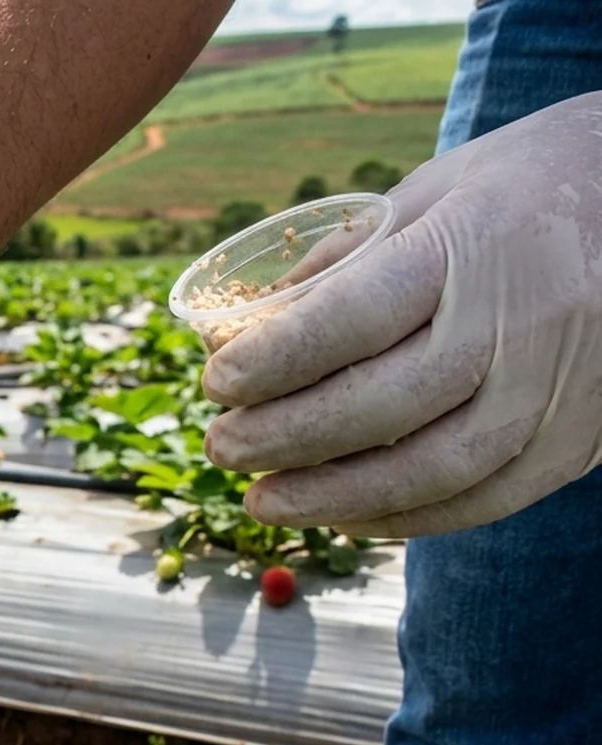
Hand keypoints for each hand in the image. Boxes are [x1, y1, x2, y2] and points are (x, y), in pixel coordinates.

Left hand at [201, 91, 601, 536]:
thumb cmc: (521, 189)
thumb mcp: (430, 194)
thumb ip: (340, 264)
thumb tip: (240, 333)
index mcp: (473, 246)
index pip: (355, 319)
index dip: (276, 361)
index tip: (218, 383)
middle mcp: (523, 320)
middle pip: (385, 404)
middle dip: (286, 438)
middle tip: (221, 448)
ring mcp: (559, 385)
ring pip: (435, 469)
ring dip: (335, 497)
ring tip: (263, 501)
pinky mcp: (580, 434)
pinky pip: (488, 497)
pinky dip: (407, 517)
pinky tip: (345, 515)